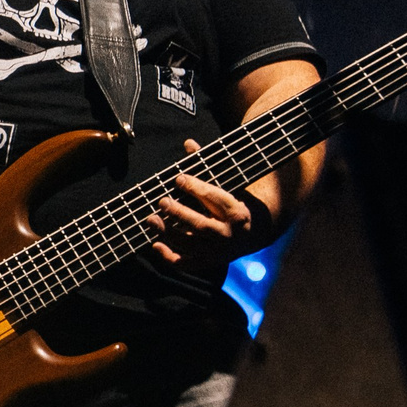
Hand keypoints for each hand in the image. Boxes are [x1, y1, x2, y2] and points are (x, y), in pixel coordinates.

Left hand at [145, 139, 254, 266]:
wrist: (255, 232)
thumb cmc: (235, 201)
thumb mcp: (228, 184)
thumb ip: (207, 166)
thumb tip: (188, 143)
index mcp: (238, 212)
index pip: (216, 198)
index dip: (196, 188)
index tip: (178, 178)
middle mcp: (229, 235)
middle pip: (203, 226)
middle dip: (180, 214)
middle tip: (162, 201)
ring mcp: (218, 251)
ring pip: (192, 245)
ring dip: (169, 233)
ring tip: (151, 219)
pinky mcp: (209, 262)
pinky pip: (188, 264)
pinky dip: (170, 257)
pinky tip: (155, 244)